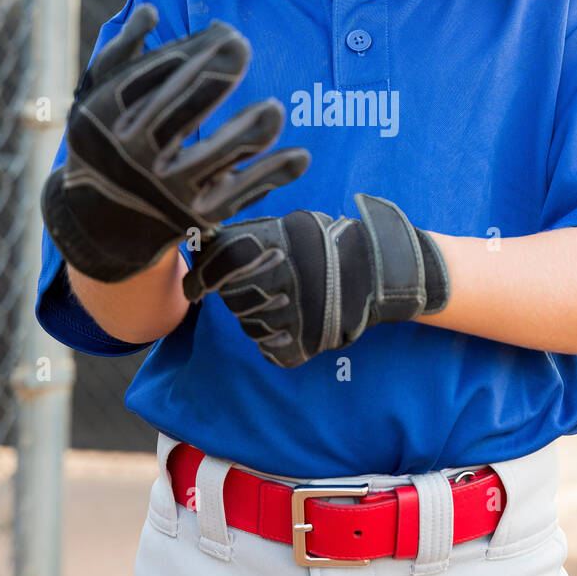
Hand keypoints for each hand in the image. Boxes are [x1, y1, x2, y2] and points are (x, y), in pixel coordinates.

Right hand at [41, 4, 310, 283]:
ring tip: (275, 108)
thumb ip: (122, 52)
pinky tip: (301, 157)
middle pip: (178, 112)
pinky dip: (273, 175)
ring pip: (214, 156)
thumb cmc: (103, 141)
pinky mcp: (196, 215)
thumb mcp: (96, 96)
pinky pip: (241, 193)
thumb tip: (151, 12)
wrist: (98, 223)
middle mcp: (133, 154)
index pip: (153, 77)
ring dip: (249, 131)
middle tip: (240, 46)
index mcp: (106, 118)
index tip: (224, 32)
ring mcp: (167, 187)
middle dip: (213, 75)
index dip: (192, 51)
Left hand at [182, 192, 449, 367]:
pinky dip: (278, 340)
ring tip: (292, 301)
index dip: (203, 276)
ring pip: (249, 325)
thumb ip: (248, 237)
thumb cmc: (329, 245)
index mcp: (264, 245)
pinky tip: (297, 323)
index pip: (212, 263)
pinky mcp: (296, 346)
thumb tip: (201, 245)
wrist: (378, 271)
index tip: (198, 287)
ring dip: (262, 316)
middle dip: (241, 294)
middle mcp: (268, 280)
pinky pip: (269, 348)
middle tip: (271, 284)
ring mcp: (282, 316)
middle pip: (230, 298)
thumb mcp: (290, 227)